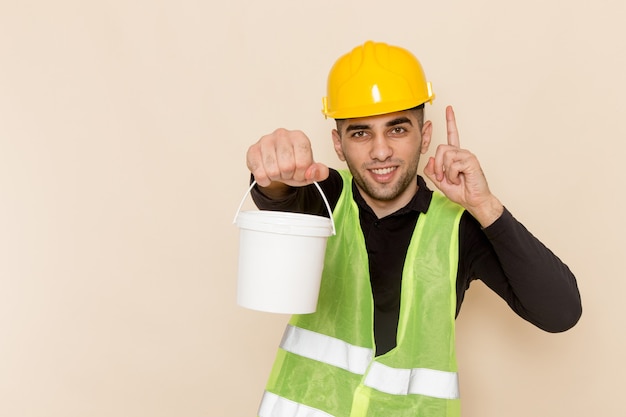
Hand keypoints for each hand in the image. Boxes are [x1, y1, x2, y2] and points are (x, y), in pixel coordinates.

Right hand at [246, 128, 328, 189]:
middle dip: (288, 175)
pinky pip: (259, 173)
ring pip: (273, 171)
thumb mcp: (310, 171)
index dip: (302, 174)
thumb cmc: (294, 165)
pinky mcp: (253, 150)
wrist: (276, 166)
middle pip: (287, 166)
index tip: (299, 172)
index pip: (303, 162)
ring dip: (276, 177)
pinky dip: (265, 180)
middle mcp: (282, 134)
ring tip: (278, 171)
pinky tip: (267, 174)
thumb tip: (312, 171)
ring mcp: (266, 140)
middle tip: (287, 172)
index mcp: (299, 137)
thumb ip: (320, 172)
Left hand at [424, 106, 502, 226]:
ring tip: (455, 179)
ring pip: (446, 156)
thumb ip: (432, 171)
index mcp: (456, 155)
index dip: (450, 121)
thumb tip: (431, 159)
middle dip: (438, 166)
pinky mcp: (471, 161)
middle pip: (440, 149)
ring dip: (446, 172)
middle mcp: (462, 152)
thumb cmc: (461, 191)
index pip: (452, 135)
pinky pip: (453, 164)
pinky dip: (452, 175)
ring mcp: (467, 155)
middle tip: (444, 178)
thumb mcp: (440, 181)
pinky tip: (460, 179)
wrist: (474, 201)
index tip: (449, 108)